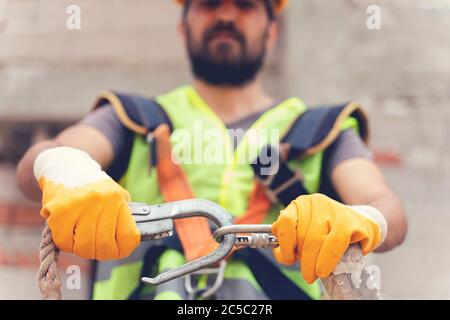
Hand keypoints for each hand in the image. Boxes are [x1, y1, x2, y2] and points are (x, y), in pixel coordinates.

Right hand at [34, 147, 139, 259]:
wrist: (66, 167)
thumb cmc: (95, 188)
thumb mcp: (117, 196)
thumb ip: (124, 217)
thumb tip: (128, 243)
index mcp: (117, 198)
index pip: (128, 237)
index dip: (123, 250)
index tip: (118, 251)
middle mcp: (100, 200)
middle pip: (104, 246)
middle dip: (100, 253)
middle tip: (96, 248)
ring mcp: (79, 204)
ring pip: (83, 247)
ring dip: (82, 249)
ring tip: (81, 239)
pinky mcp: (60, 210)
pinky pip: (64, 241)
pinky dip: (66, 244)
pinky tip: (68, 233)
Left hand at [272, 193, 386, 283]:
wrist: (361, 222)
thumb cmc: (328, 230)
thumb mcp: (305, 230)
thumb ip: (290, 240)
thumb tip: (281, 253)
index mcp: (302, 203)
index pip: (286, 221)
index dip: (285, 243)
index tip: (289, 258)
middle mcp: (317, 203)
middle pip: (304, 235)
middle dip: (304, 260)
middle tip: (308, 274)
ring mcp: (336, 211)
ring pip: (319, 241)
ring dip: (316, 263)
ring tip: (317, 273)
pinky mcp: (353, 222)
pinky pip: (337, 245)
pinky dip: (330, 259)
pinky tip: (328, 267)